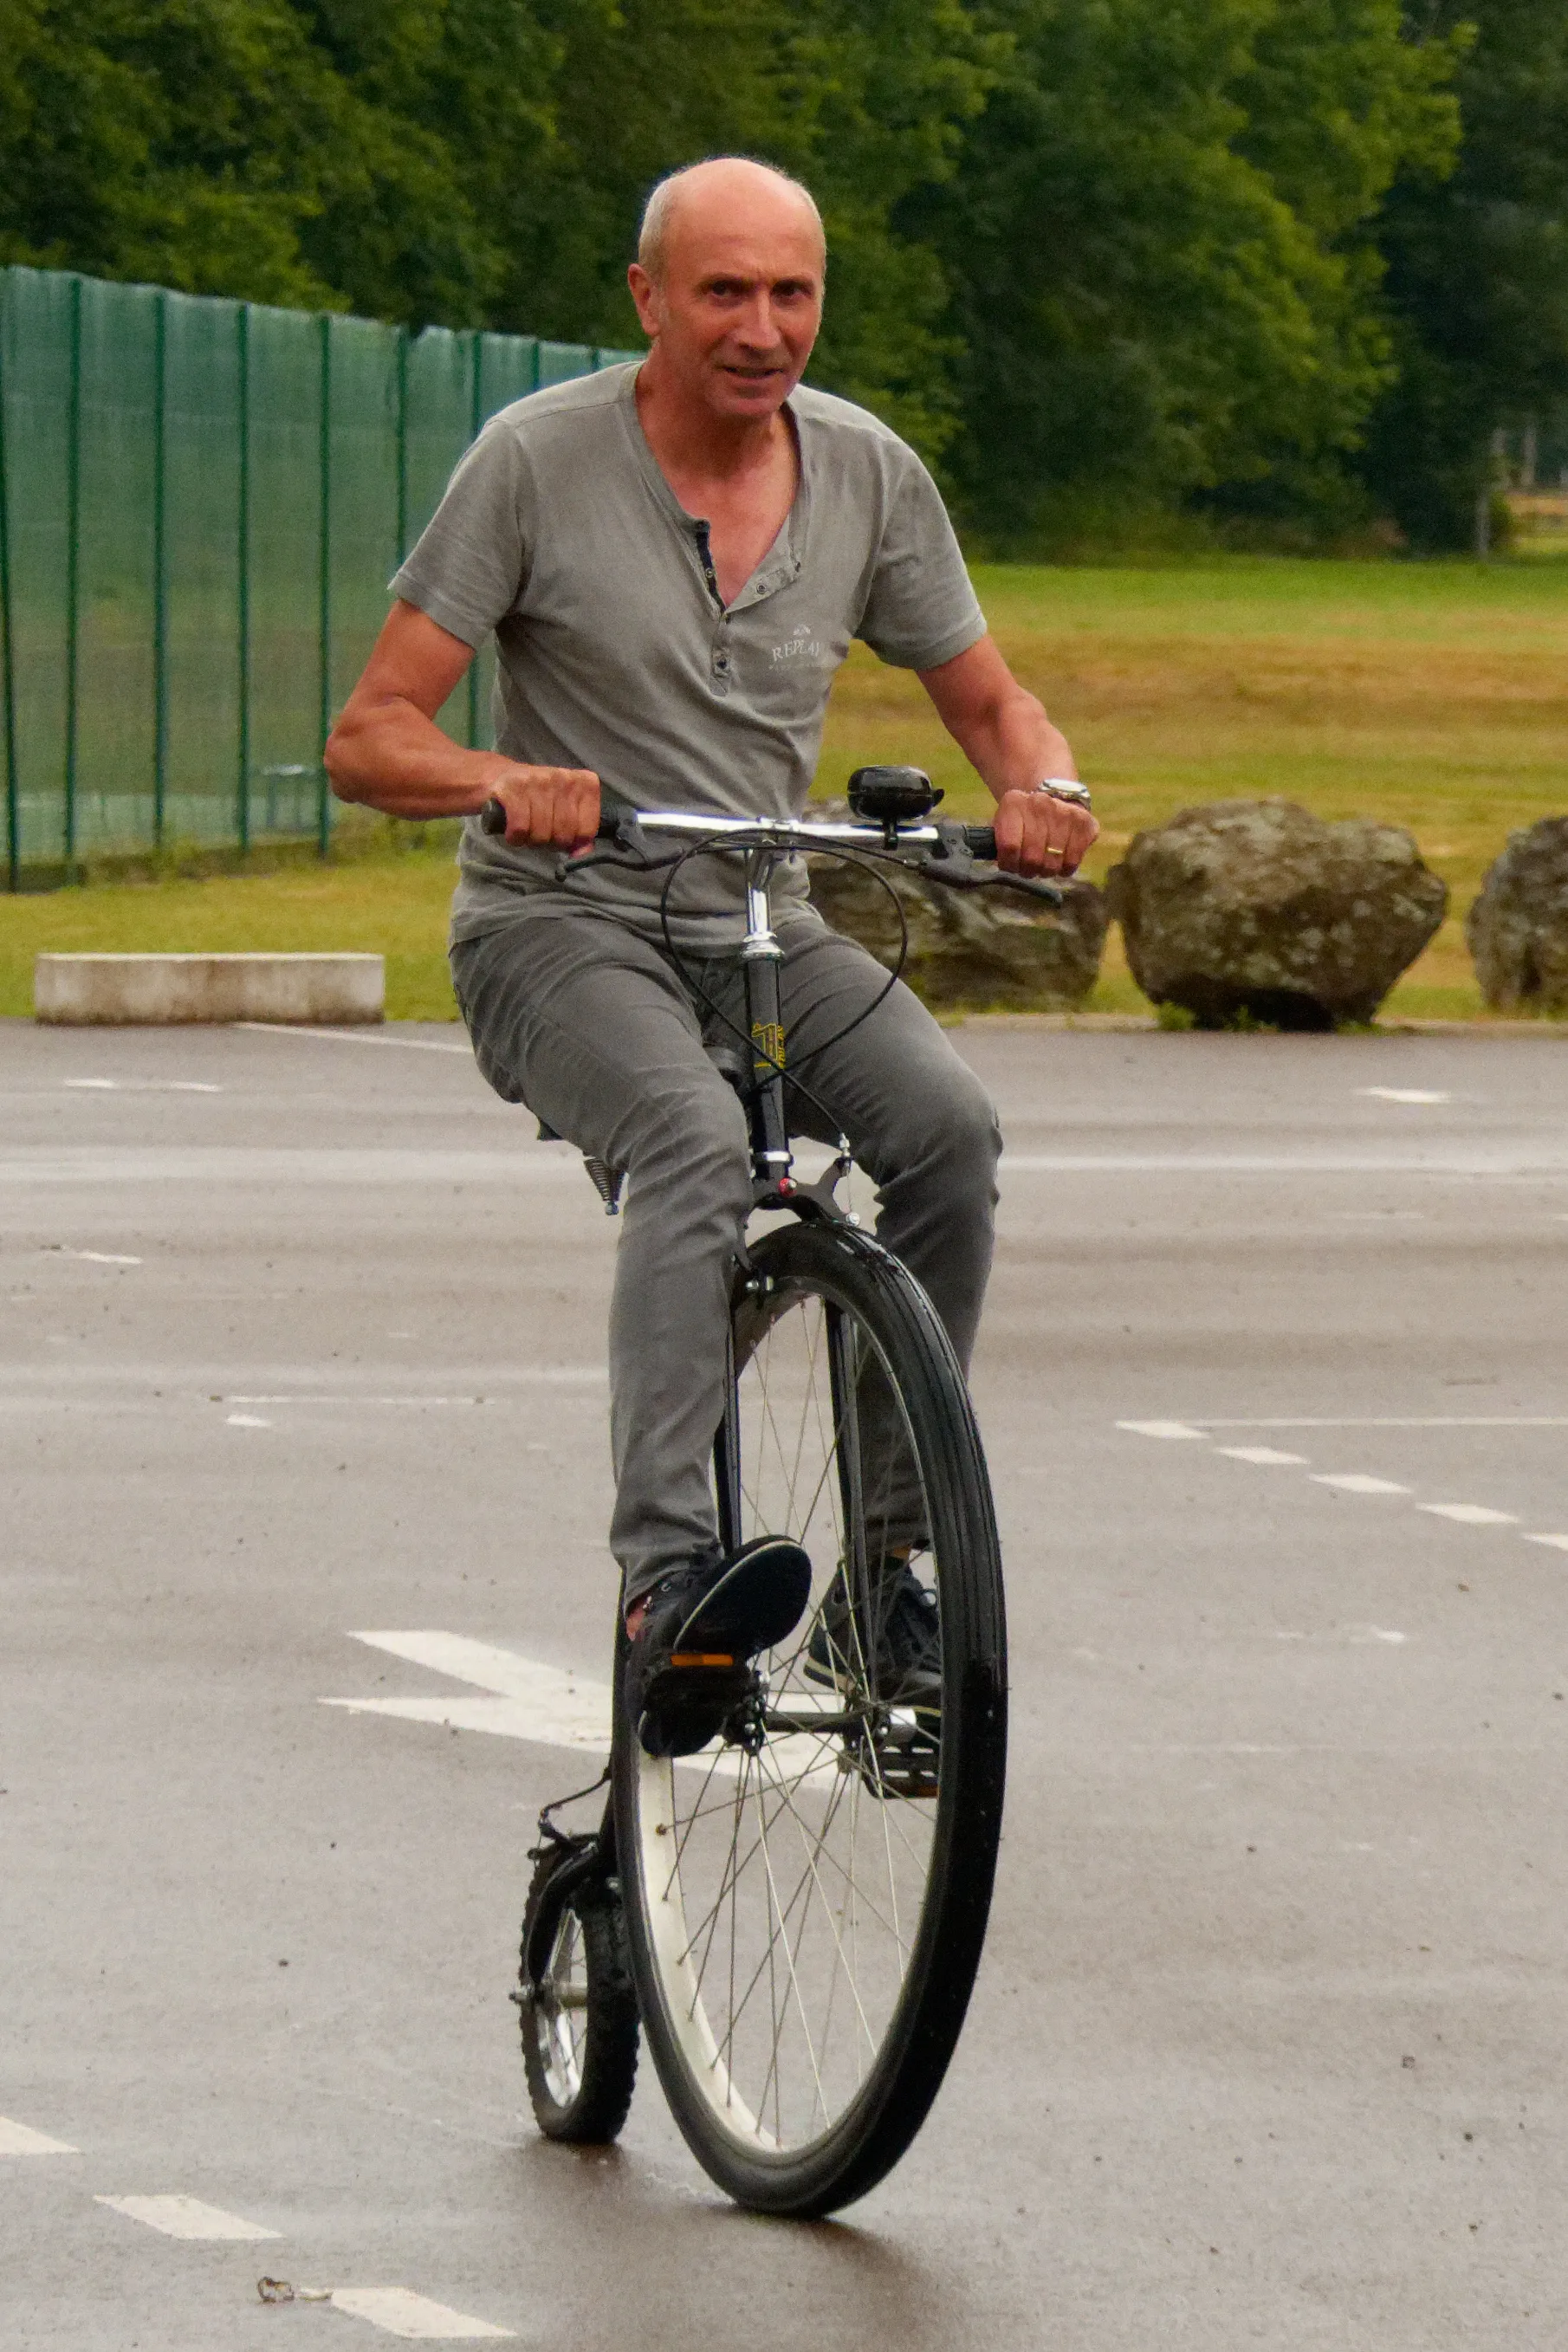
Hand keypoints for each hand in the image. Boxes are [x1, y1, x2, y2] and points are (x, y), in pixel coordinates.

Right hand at [482, 764, 599, 853]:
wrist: (498, 777)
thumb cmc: (536, 799)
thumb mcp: (564, 812)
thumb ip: (579, 832)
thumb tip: (581, 853)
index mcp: (584, 782)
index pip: (587, 830)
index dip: (572, 842)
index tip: (560, 835)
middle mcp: (564, 778)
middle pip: (564, 834)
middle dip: (550, 843)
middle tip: (540, 833)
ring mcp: (538, 780)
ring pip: (542, 833)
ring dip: (531, 841)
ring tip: (526, 829)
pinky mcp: (513, 788)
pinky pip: (520, 828)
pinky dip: (515, 837)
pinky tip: (513, 831)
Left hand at [992, 786, 1097, 878]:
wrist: (1057, 796)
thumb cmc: (1025, 820)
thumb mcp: (1004, 822)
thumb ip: (996, 841)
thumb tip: (999, 861)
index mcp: (1014, 802)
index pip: (1009, 847)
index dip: (1008, 864)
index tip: (1009, 865)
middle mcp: (1041, 803)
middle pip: (1031, 858)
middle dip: (1027, 870)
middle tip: (1027, 867)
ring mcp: (1065, 812)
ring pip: (1051, 864)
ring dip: (1045, 871)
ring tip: (1043, 864)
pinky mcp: (1085, 824)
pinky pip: (1071, 863)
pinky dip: (1063, 869)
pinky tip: (1059, 861)